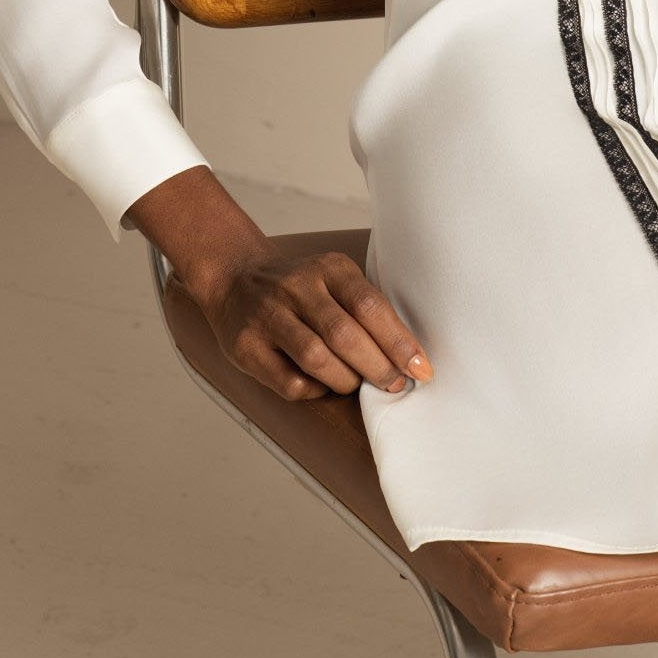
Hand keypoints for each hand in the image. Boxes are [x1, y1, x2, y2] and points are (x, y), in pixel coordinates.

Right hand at [197, 238, 434, 402]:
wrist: (236, 278)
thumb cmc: (302, 289)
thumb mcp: (334, 278)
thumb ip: (365, 307)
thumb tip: (408, 356)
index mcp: (328, 267)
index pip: (369, 304)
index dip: (399, 341)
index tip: (421, 368)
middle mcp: (296, 287)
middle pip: (344, 334)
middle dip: (377, 367)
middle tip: (394, 384)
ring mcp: (267, 315)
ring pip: (316, 359)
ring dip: (346, 380)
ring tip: (357, 384)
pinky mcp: (245, 346)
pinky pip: (289, 381)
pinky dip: (315, 390)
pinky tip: (323, 384)